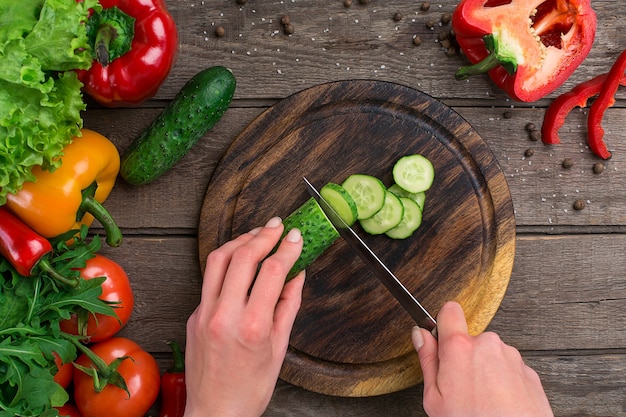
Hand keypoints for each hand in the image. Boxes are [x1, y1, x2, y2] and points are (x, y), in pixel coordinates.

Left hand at [184, 217, 304, 416]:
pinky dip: (227, 262)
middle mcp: (224, 315)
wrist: (216, 414)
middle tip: (277, 226)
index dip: (287, 248)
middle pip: (242, 256)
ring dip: (239, 241)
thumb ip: (288, 305)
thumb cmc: (249, 389)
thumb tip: (297, 274)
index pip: (272, 271)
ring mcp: (203, 314)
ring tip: (256, 235)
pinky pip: (209, 279)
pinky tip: (240, 261)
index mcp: (251, 326)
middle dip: (263, 235)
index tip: (296, 236)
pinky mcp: (193, 315)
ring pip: (218, 260)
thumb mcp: (279, 348)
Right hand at [412, 301, 553, 416]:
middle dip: (464, 357)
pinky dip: (504, 383)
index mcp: (459, 348)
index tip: (441, 336)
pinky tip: (498, 403)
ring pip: (490, 355)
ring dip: (485, 371)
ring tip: (482, 400)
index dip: (443, 322)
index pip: (449, 311)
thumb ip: (427, 360)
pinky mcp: (528, 371)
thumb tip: (420, 335)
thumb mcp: (435, 398)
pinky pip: (509, 369)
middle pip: (470, 340)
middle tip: (460, 387)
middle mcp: (488, 344)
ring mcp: (511, 357)